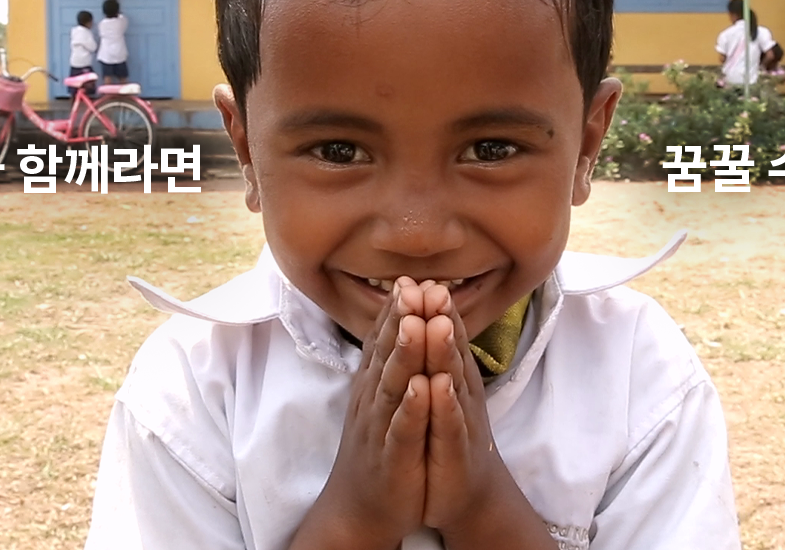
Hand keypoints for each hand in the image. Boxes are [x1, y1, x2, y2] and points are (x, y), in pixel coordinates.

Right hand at [292, 281, 430, 548]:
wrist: (362, 506)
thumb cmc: (378, 446)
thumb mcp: (382, 398)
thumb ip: (388, 361)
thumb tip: (398, 319)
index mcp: (373, 384)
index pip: (383, 340)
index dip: (395, 310)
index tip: (408, 278)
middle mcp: (372, 400)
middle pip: (386, 353)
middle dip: (400, 319)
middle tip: (412, 286)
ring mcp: (380, 428)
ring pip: (393, 386)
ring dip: (405, 354)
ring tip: (416, 324)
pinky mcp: (392, 457)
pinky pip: (402, 429)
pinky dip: (412, 408)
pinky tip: (422, 388)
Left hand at [419, 284, 505, 535]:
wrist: (460, 495)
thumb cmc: (442, 438)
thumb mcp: (434, 392)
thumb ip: (430, 354)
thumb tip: (420, 313)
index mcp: (449, 377)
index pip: (442, 336)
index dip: (432, 308)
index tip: (416, 279)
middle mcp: (458, 394)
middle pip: (448, 351)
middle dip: (439, 319)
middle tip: (432, 289)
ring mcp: (460, 423)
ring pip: (452, 382)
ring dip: (444, 352)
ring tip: (436, 324)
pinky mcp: (456, 453)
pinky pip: (450, 426)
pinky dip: (444, 406)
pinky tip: (438, 386)